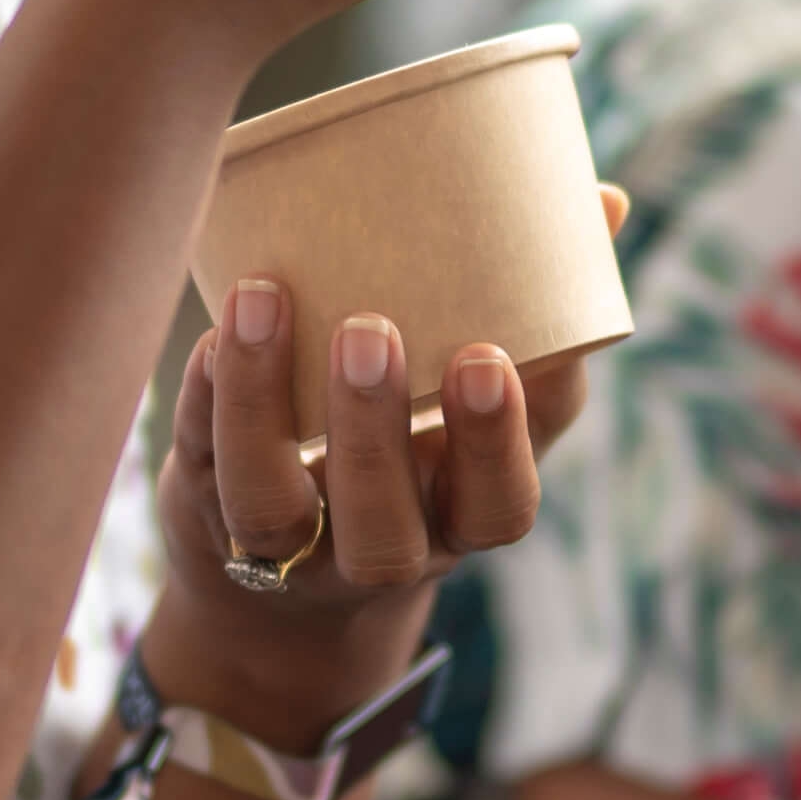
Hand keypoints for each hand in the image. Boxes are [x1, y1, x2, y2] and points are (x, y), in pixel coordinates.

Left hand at [145, 203, 623, 741]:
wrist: (287, 596)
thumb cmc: (415, 464)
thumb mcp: (478, 417)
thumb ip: (539, 328)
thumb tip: (603, 203)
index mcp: (462, 520)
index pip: (498, 505)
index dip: (494, 444)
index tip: (487, 359)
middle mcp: (379, 550)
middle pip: (380, 525)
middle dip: (373, 430)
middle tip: (370, 329)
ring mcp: (286, 544)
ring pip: (268, 503)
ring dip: (262, 401)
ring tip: (265, 301)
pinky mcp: (207, 507)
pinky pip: (198, 459)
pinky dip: (204, 392)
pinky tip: (211, 328)